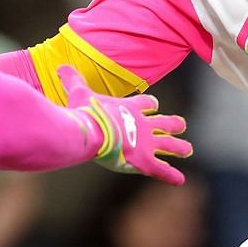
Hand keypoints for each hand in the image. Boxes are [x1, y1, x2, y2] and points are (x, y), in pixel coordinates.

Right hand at [56, 65, 192, 183]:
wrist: (92, 132)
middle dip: (173, 124)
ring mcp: (146, 143)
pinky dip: (171, 175)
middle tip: (181, 125)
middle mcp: (143, 124)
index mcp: (131, 107)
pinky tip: (180, 180)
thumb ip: (73, 80)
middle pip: (164, 123)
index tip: (153, 106)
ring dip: (179, 147)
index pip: (147, 103)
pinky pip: (162, 169)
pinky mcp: (145, 161)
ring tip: (187, 149)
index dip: (150, 105)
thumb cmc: (85, 113)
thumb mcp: (79, 93)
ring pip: (169, 144)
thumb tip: (60, 66)